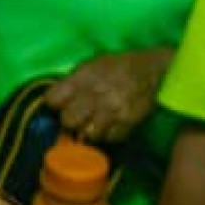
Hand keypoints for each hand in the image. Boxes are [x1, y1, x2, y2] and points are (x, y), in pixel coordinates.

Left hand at [47, 48, 171, 149]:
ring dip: (88, 130)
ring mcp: (113, 111)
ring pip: (87, 134)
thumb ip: (72, 82)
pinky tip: (109, 125)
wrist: (151, 69)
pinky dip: (107, 135)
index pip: (53, 100)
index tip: (58, 105)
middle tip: (76, 116)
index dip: (53, 104)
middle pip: (68, 121)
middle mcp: (96, 95)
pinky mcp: (128, 123)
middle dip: (69, 120)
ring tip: (93, 122)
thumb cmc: (116, 65)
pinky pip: (109, 138)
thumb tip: (54, 100)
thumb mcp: (90, 65)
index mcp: (83, 78)